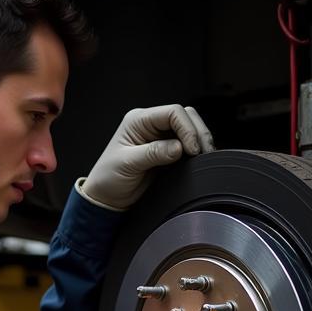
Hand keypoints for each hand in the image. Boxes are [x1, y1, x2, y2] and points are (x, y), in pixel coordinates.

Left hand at [81, 105, 213, 210]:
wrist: (109, 197)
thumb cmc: (109, 178)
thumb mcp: (127, 164)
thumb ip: (153, 153)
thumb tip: (178, 147)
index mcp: (139, 120)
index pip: (172, 112)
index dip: (187, 128)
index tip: (191, 150)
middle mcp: (151, 125)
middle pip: (186, 117)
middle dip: (198, 133)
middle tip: (201, 155)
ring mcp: (162, 137)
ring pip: (191, 129)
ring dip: (200, 142)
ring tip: (202, 159)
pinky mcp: (169, 152)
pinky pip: (189, 146)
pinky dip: (197, 152)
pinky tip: (198, 163)